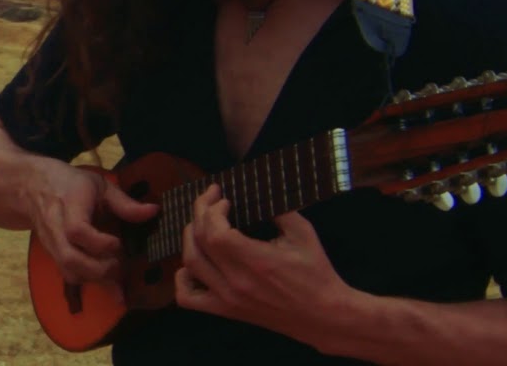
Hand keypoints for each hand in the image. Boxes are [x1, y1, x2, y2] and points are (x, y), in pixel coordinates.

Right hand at [28, 161, 157, 289]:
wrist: (30, 187)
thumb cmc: (70, 183)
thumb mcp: (98, 185)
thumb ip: (124, 202)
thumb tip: (154, 212)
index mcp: (69, 203)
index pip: (77, 230)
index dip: (100, 244)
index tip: (119, 244)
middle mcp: (56, 227)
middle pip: (70, 258)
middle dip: (99, 270)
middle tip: (121, 268)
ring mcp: (51, 243)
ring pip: (68, 270)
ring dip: (94, 280)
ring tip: (117, 278)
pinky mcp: (52, 254)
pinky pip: (67, 274)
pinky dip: (88, 281)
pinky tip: (106, 284)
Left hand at [175, 184, 352, 342]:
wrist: (324, 316)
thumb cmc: (316, 273)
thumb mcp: (303, 234)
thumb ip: (279, 210)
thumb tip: (258, 189)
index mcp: (255, 261)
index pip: (215, 231)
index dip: (212, 209)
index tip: (223, 197)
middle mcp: (236, 281)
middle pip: (199, 242)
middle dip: (199, 214)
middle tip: (210, 199)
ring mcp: (227, 298)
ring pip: (190, 264)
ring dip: (190, 238)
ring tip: (201, 223)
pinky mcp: (226, 311)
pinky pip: (188, 298)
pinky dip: (182, 278)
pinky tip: (192, 263)